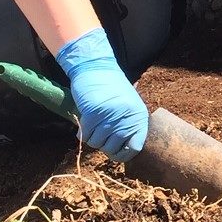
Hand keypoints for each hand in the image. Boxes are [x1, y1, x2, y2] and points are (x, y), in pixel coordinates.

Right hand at [55, 28, 148, 161]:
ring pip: (96, 143)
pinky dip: (82, 133)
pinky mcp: (93, 113)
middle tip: (99, 134)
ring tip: (92, 125)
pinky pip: (85, 135)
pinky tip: (84, 123)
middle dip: (103, 145)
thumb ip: (129, 125)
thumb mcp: (129, 105)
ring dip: (92, 137)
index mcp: (139, 117)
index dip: (122, 154)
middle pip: (112, 149)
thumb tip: (124, 151)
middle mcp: (126, 118)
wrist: (96, 67)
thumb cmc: (112, 88)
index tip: (113, 150)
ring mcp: (110, 116)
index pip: (134, 148)